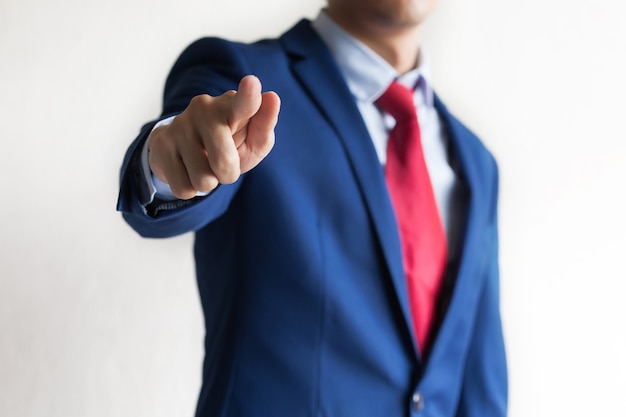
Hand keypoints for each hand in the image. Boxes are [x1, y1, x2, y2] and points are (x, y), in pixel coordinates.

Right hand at [148, 75, 280, 199]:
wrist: (187, 152)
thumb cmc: (231, 144)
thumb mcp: (254, 139)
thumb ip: (264, 124)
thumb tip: (272, 96)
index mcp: (232, 106)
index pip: (244, 103)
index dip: (248, 96)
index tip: (251, 83)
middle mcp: (204, 108)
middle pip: (223, 162)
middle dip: (228, 174)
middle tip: (224, 165)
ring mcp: (180, 125)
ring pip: (203, 179)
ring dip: (208, 182)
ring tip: (204, 166)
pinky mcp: (161, 144)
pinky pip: (183, 188)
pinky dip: (190, 189)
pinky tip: (187, 171)